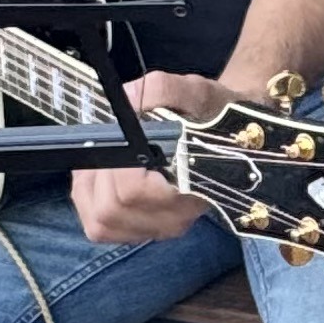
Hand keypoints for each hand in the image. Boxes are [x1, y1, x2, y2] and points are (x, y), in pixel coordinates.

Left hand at [72, 71, 245, 244]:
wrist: (234, 137)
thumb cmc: (214, 114)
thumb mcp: (194, 91)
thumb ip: (161, 90)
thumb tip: (127, 96)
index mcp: (190, 185)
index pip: (133, 189)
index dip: (115, 162)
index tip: (118, 135)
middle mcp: (176, 217)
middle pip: (110, 210)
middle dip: (96, 174)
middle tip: (103, 145)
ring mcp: (161, 230)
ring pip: (101, 225)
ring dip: (89, 191)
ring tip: (100, 161)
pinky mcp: (148, 232)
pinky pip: (102, 230)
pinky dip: (92, 204)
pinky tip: (101, 179)